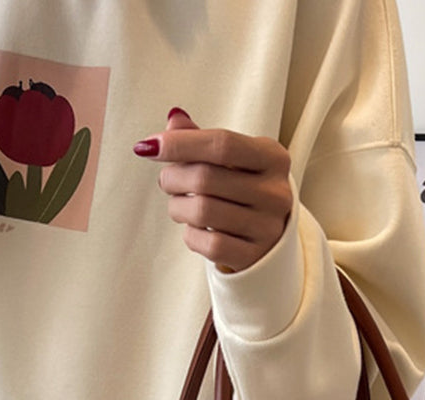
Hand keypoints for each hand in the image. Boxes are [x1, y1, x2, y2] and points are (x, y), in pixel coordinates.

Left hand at [133, 108, 291, 272]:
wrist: (271, 239)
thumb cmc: (245, 191)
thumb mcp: (233, 160)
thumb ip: (203, 139)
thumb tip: (174, 118)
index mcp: (273, 158)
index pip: (221, 144)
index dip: (180, 144)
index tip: (149, 146)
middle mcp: (275, 192)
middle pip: (205, 178)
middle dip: (173, 178)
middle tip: (167, 181)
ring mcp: (267, 227)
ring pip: (202, 211)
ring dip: (177, 207)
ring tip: (179, 205)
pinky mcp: (253, 256)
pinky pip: (208, 244)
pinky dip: (190, 235)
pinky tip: (194, 228)